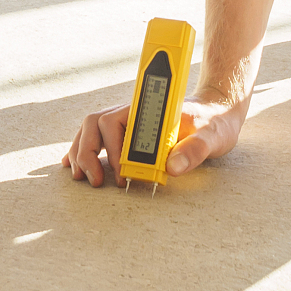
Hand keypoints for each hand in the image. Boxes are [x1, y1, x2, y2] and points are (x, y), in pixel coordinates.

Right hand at [62, 91, 247, 187]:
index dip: (113, 149)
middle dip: (88, 151)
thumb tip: (172, 167)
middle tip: (94, 181)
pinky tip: (72, 163)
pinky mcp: (129, 130)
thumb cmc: (215, 122)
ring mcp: (130, 119)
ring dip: (81, 150)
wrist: (218, 109)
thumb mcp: (213, 137)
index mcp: (151, 109)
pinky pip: (98, 135)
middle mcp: (135, 111)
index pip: (117, 121)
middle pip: (96, 123)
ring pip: (92, 128)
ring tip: (81, 176)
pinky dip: (82, 147)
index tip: (122, 175)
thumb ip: (195, 150)